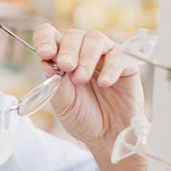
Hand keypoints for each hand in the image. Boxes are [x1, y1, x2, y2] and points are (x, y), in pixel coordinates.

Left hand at [34, 24, 144, 148]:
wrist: (107, 135)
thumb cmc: (82, 117)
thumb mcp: (61, 103)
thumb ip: (55, 82)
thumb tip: (47, 62)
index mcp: (61, 59)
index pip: (49, 35)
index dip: (44, 38)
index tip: (45, 53)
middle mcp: (82, 53)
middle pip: (74, 35)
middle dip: (68, 50)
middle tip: (66, 67)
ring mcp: (104, 56)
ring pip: (95, 39)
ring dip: (86, 57)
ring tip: (82, 79)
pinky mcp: (125, 64)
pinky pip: (119, 55)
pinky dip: (111, 67)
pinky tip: (105, 83)